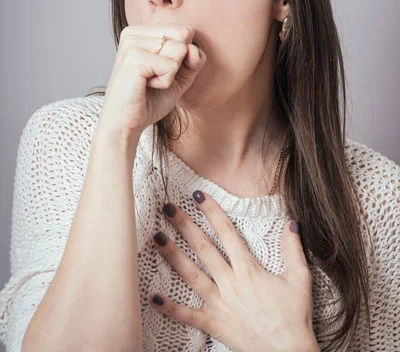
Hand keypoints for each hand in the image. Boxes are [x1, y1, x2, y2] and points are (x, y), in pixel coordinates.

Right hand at [93, 23, 205, 141]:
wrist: (125, 125)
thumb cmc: (148, 102)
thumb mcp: (179, 77)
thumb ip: (193, 59)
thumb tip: (193, 48)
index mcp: (141, 32)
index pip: (185, 30)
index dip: (183, 57)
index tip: (159, 71)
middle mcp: (134, 33)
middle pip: (184, 35)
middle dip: (178, 63)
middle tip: (154, 77)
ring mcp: (132, 43)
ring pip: (180, 49)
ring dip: (171, 74)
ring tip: (148, 82)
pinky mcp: (134, 58)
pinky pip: (171, 66)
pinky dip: (165, 83)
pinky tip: (145, 86)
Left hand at [150, 190, 318, 351]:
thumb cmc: (295, 317)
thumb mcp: (300, 279)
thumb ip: (293, 249)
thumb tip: (292, 222)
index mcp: (249, 270)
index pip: (227, 233)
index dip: (212, 212)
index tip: (198, 195)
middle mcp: (231, 283)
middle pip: (203, 248)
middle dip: (184, 226)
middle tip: (167, 208)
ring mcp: (220, 304)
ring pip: (191, 275)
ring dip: (172, 256)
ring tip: (156, 239)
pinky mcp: (215, 324)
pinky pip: (188, 315)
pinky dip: (170, 307)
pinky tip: (153, 297)